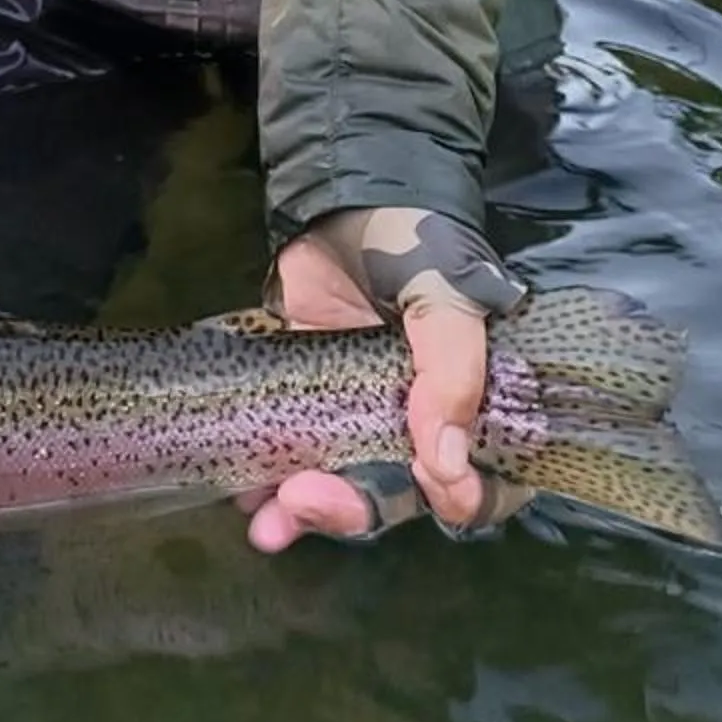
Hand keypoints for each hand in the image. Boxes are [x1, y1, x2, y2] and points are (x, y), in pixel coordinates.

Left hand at [239, 209, 528, 554]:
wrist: (345, 199)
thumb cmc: (413, 242)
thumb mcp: (445, 297)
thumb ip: (451, 373)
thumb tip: (443, 467)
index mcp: (469, 407)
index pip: (477, 480)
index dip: (455, 501)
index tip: (427, 494)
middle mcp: (417, 425)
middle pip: (395, 494)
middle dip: (350, 509)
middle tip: (304, 501)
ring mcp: (358, 415)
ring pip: (338, 485)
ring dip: (301, 511)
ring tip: (264, 522)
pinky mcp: (306, 399)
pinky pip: (289, 452)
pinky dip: (266, 479)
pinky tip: (244, 491)